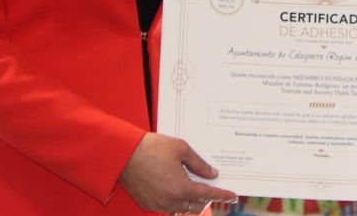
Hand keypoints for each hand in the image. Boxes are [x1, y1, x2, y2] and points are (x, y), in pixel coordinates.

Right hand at [118, 133, 236, 212]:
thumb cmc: (152, 148)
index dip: (222, 195)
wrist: (123, 154)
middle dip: (206, 198)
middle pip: (196, 206)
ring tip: (194, 188)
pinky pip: (168, 208)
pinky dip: (176, 202)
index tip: (233, 196)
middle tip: (211, 188)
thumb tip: (212, 174)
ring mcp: (158, 205)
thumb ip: (199, 164)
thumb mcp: (181, 149)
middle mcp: (171, 201)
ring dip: (191, 202)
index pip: (208, 195)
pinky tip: (176, 190)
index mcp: (182, 188)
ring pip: (182, 209)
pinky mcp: (148, 204)